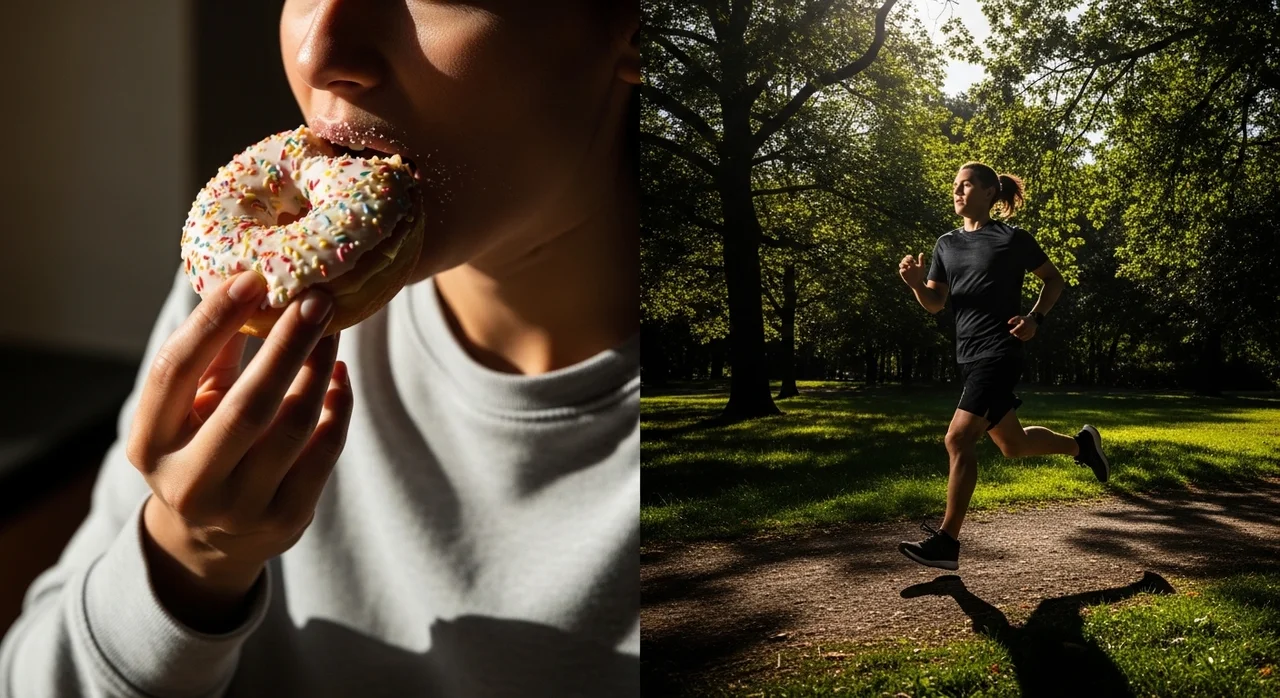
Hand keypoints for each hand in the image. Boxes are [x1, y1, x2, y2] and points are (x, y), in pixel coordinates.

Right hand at [126, 272, 353, 629]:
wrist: (210, 542)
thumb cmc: (199, 448)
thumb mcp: (186, 408)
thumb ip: (212, 356)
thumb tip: (250, 282)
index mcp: (149, 444)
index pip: (175, 371)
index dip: (212, 321)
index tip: (252, 279)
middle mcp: (189, 482)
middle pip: (248, 403)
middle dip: (288, 345)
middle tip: (318, 298)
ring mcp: (240, 508)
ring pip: (295, 424)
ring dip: (320, 367)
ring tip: (332, 329)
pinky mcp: (287, 520)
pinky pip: (326, 449)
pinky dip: (339, 405)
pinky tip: (338, 374)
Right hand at [899, 252, 925, 287]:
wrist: (918, 282)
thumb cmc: (920, 275)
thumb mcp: (922, 267)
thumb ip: (921, 260)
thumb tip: (921, 253)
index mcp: (912, 263)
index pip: (908, 257)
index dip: (909, 256)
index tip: (911, 258)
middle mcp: (908, 266)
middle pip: (904, 260)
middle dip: (905, 260)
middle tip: (908, 262)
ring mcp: (905, 270)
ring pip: (900, 264)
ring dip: (902, 263)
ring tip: (906, 265)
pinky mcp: (903, 274)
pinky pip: (900, 270)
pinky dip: (902, 269)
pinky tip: (905, 270)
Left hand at [1008, 314, 1036, 340]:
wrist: (1033, 321)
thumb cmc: (1024, 319)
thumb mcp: (1019, 317)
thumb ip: (1013, 319)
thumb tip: (1008, 323)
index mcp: (1024, 324)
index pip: (1017, 330)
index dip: (1013, 331)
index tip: (1010, 331)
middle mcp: (1027, 328)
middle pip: (1018, 334)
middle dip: (1015, 334)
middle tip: (1014, 332)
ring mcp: (1030, 332)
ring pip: (1021, 337)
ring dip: (1018, 336)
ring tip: (1017, 333)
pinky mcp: (1031, 335)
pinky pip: (1024, 339)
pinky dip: (1021, 338)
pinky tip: (1020, 335)